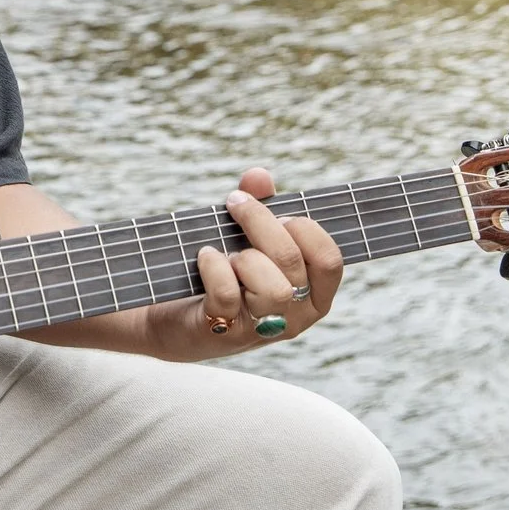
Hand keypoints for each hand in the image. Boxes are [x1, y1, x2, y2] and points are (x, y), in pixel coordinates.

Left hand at [185, 167, 343, 355]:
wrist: (178, 320)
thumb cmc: (225, 274)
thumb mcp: (247, 239)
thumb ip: (260, 207)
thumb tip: (258, 176)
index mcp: (314, 294)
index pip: (330, 259)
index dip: (305, 228)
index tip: (279, 214)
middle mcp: (297, 316)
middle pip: (292, 262)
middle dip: (261, 224)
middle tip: (235, 205)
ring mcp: (263, 329)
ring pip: (271, 288)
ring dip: (244, 258)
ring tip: (228, 254)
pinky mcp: (225, 332)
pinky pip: (228, 295)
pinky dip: (215, 268)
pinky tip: (206, 257)